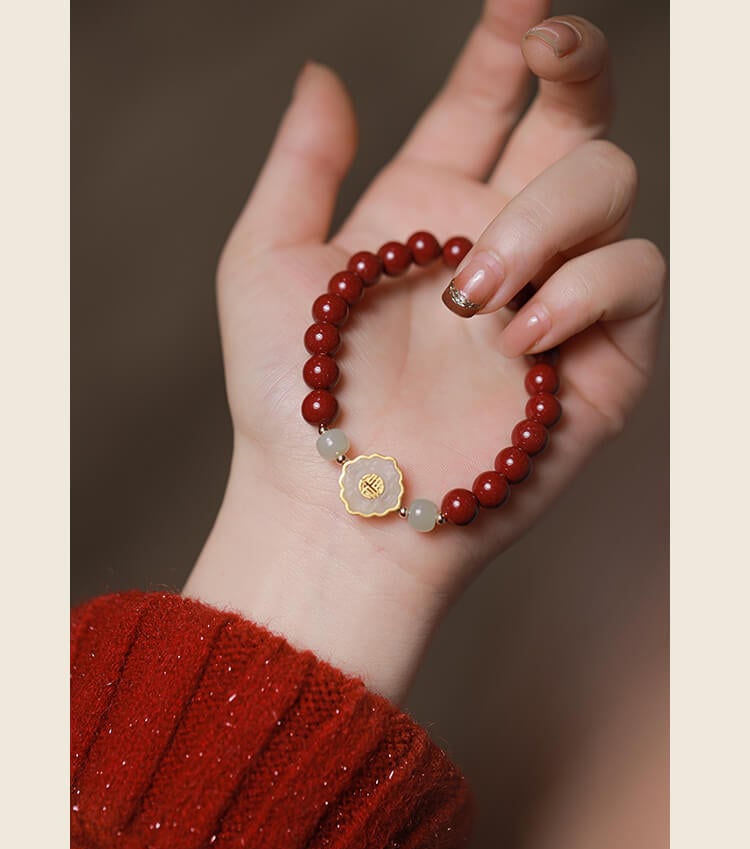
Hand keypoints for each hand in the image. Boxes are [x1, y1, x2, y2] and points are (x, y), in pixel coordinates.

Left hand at [185, 2, 665, 701]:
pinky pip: (635, 276)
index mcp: (428, 210)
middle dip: (575, 65)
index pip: (487, 101)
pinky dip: (584, 289)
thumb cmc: (289, 399)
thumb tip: (322, 70)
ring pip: (609, 186)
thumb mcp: (267, 264)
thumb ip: (302, 164)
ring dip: (546, 217)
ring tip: (477, 292)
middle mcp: (500, 243)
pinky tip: (520, 333)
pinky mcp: (600, 359)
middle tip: (548, 46)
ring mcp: (555, 298)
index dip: (509, 40)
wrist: (336, 507)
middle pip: (574, 122)